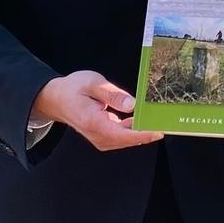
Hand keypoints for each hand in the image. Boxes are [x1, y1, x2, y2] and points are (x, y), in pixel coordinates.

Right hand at [31, 71, 162, 150]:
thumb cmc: (72, 89)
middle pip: (128, 139)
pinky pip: (124, 136)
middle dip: (148, 132)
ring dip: (144, 131)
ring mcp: (101, 138)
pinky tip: (145, 119)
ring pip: (127, 139)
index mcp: (93, 122)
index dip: (142, 135)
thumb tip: (132, 104)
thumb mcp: (92, 83)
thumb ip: (112, 94)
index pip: (122, 135)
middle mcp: (97, 135)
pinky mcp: (104, 136)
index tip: (159, 131)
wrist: (56, 99)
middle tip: (167, 121)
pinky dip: (136, 129)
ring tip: (159, 119)